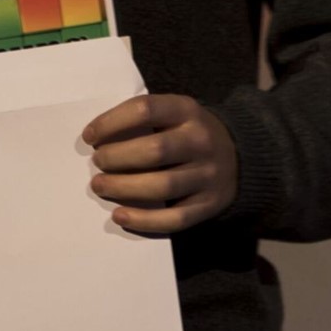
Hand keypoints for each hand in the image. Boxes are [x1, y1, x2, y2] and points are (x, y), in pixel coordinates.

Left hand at [82, 94, 237, 233]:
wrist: (241, 155)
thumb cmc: (189, 132)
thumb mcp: (175, 112)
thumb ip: (144, 119)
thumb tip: (96, 137)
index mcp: (187, 110)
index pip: (145, 110)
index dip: (111, 122)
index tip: (89, 136)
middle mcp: (200, 141)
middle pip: (154, 150)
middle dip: (117, 157)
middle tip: (97, 162)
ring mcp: (208, 175)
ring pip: (163, 186)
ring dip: (124, 188)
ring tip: (99, 185)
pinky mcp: (209, 205)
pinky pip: (175, 218)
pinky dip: (144, 220)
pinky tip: (120, 215)